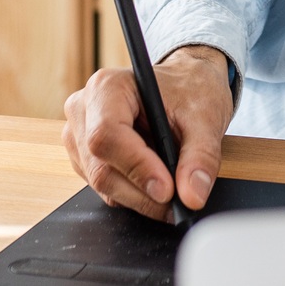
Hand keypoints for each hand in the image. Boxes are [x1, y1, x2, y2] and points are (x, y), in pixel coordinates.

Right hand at [62, 45, 233, 220]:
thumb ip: (200, 156)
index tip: (167, 189)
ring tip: (173, 188)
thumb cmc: (188, 90)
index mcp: (108, 87)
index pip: (107, 135)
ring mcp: (79, 136)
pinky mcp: (84, 158)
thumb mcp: (204, 117)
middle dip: (142, 192)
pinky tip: (155, 182)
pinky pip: (105, 189)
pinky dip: (134, 195)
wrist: (184, 85)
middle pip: (101, 167)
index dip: (136, 167)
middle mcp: (84, 110)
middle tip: (178, 200)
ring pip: (102, 184)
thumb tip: (192, 196)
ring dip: (140, 197)